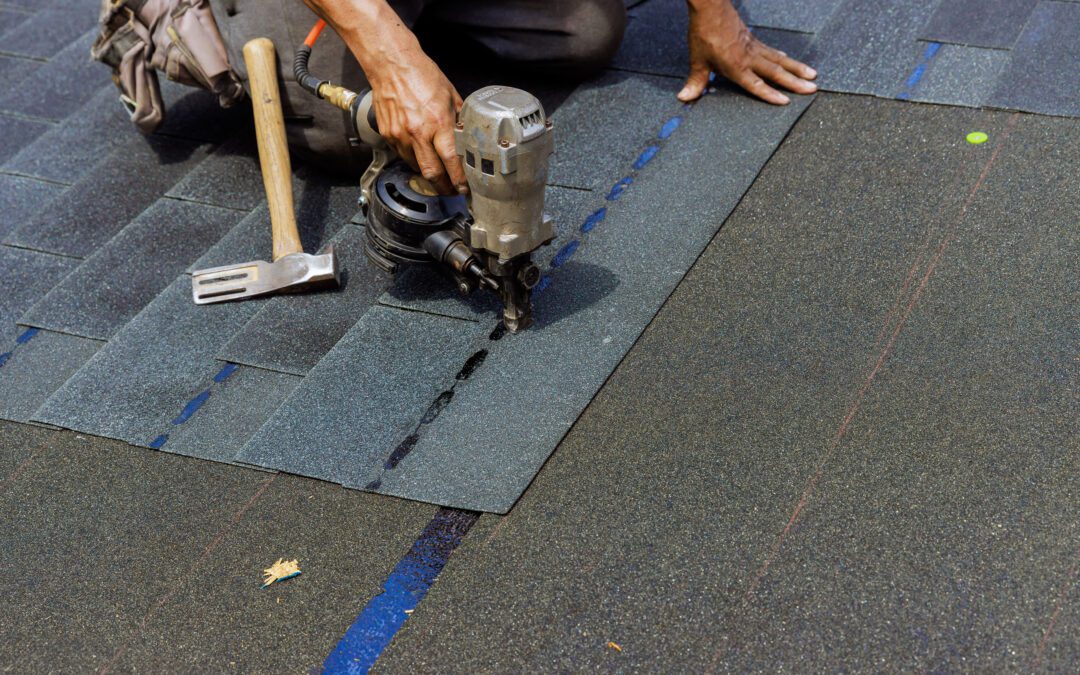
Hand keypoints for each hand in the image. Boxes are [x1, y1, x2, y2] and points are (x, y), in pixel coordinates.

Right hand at [367, 49, 465, 194]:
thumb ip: (459, 118)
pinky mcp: (388, 134)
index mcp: (438, 122)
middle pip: (432, 173)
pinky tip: (420, 154)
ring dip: (428, 173)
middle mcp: (418, 132)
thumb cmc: (421, 74)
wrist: (391, 64)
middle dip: (443, 188)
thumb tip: (469, 135)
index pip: (451, 161)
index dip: (459, 180)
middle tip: (451, 192)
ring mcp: (400, 135)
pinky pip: (402, 155)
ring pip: (416, 167)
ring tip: (438, 174)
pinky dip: (412, 159)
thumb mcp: (450, 94)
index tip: (464, 188)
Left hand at [679, 0, 816, 104]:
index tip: (786, 102)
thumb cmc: (704, 33)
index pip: (756, 84)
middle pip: (776, 72)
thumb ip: (695, 81)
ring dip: (796, 68)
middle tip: (812, 89)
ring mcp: (753, 47)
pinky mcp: (752, 39)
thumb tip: (684, 98)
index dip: (770, 94)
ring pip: (779, 60)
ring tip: (812, 75)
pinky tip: (787, 59)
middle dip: (795, 82)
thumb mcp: (697, 60)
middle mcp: (749, 57)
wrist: (711, 8)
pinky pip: (771, 51)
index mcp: (736, 66)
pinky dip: (782, 57)